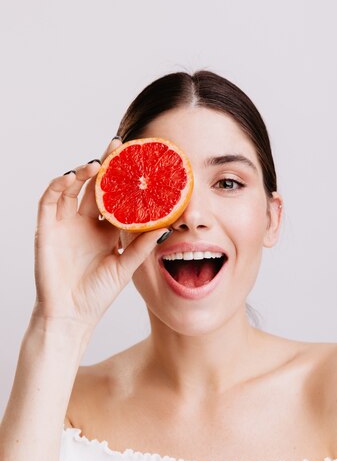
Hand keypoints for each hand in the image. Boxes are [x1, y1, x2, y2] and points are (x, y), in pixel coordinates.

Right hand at [32, 137, 170, 330]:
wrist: (72, 315)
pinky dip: (58, 185)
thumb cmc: (98, 293)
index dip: (123, 177)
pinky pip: (49, 200)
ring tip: (96, 163)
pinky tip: (70, 177)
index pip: (115, 195)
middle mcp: (86, 221)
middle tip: (118, 145)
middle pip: (95, 185)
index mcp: (106, 228)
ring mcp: (65, 223)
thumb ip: (142, 246)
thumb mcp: (125, 266)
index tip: (138, 159)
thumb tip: (166, 225)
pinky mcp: (46, 229)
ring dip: (82, 172)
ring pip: (72, 187)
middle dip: (105, 164)